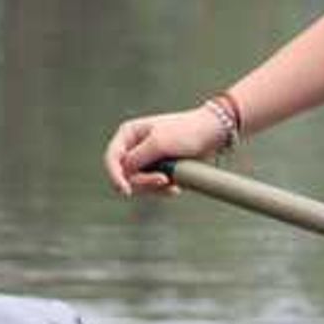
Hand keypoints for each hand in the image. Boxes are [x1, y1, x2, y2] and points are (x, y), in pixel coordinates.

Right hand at [103, 107, 228, 196]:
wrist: (212, 134)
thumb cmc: (186, 132)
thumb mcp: (158, 143)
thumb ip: (137, 158)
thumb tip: (124, 172)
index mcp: (128, 134)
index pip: (112, 159)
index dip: (115, 176)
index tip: (126, 191)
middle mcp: (134, 147)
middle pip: (126, 175)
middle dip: (143, 182)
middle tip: (164, 180)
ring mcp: (147, 160)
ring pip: (139, 184)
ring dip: (154, 188)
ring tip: (172, 185)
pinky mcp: (160, 170)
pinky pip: (153, 187)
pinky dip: (163, 190)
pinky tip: (176, 188)